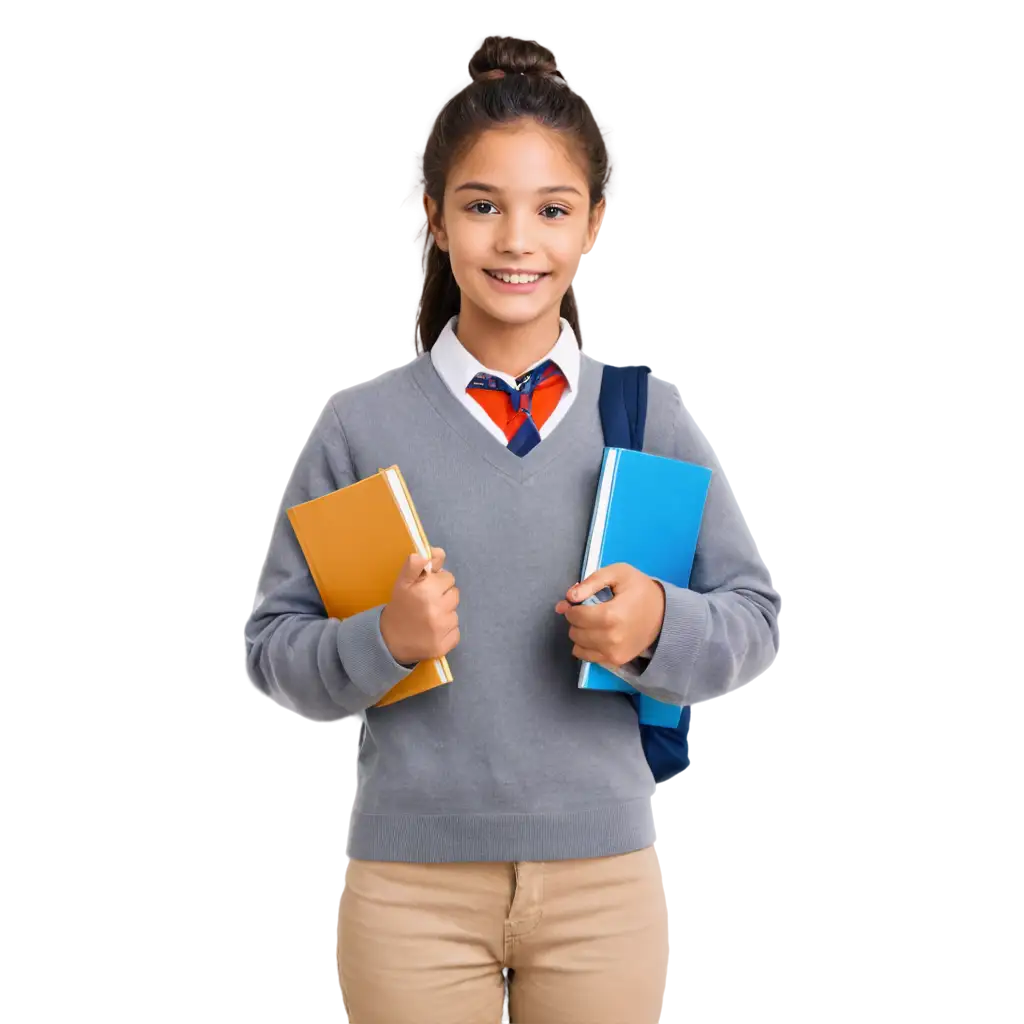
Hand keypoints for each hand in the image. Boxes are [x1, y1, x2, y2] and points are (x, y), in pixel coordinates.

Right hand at [380, 547, 459, 665]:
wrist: (388, 641)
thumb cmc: (399, 607)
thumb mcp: (402, 582)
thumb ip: (418, 564)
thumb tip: (438, 552)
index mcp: (426, 590)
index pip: (448, 578)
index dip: (437, 582)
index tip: (427, 588)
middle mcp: (436, 609)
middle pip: (455, 595)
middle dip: (443, 597)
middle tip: (427, 603)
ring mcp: (441, 629)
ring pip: (455, 614)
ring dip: (445, 614)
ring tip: (429, 618)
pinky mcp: (444, 645)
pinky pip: (455, 632)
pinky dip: (447, 632)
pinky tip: (433, 632)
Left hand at [554, 563, 664, 669]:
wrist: (664, 614)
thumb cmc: (640, 590)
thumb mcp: (618, 573)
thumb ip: (591, 582)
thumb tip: (569, 597)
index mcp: (611, 615)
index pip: (575, 615)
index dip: (572, 606)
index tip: (578, 600)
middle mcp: (611, 638)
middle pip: (575, 631)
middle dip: (576, 619)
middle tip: (588, 610)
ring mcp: (613, 653)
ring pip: (577, 645)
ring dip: (580, 632)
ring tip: (594, 622)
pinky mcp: (616, 660)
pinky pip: (586, 656)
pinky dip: (586, 646)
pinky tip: (596, 635)